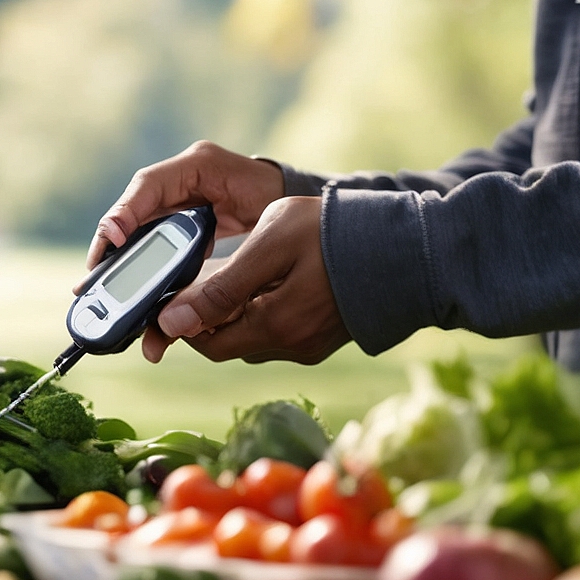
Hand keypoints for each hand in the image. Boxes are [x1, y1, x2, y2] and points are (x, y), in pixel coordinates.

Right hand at [82, 141, 285, 275]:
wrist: (285, 197)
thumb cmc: (272, 202)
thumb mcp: (253, 214)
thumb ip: (221, 232)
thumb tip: (185, 267)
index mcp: (197, 165)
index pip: (149, 184)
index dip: (127, 211)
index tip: (113, 239)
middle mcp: (180, 176)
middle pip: (132, 206)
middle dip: (109, 238)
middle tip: (92, 269)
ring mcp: (176, 194)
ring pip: (135, 221)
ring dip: (115, 249)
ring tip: (96, 277)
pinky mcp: (177, 215)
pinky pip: (148, 233)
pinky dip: (133, 254)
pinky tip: (120, 277)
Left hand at [143, 195, 349, 364]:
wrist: (409, 245)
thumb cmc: (336, 233)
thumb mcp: (271, 246)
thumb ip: (220, 287)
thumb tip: (171, 322)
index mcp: (276, 326)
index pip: (206, 341)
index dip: (182, 320)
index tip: (170, 293)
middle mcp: (292, 347)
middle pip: (227, 343)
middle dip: (207, 316)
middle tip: (200, 279)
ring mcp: (309, 346)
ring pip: (252, 337)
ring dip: (235, 313)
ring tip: (236, 274)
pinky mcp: (322, 338)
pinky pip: (277, 332)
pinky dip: (262, 312)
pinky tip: (268, 282)